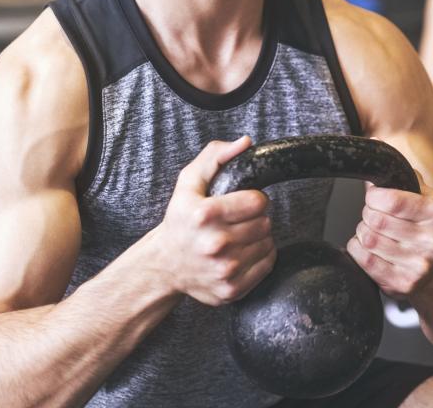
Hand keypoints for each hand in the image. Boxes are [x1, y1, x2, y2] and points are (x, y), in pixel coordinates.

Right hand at [154, 136, 275, 305]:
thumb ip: (216, 156)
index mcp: (204, 215)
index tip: (243, 201)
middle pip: (265, 222)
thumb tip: (246, 143)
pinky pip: (267, 264)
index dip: (254, 198)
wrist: (164, 265)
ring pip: (268, 242)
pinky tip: (242, 252)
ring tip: (238, 235)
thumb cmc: (180, 220)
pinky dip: (260, 256)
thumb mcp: (189, 182)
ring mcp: (224, 270)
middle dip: (255, 218)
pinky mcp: (231, 289)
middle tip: (238, 220)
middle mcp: (215, 244)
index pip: (258, 201)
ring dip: (258, 236)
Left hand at [347, 178, 432, 299]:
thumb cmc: (426, 228)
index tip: (373, 197)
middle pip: (377, 220)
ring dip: (362, 232)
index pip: (393, 201)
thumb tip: (374, 166)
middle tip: (372, 214)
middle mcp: (432, 241)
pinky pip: (365, 260)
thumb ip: (404, 179)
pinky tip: (368, 247)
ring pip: (368, 239)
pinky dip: (358, 249)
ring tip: (372, 231)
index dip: (374, 196)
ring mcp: (418, 266)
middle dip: (367, 213)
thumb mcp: (425, 198)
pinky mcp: (402, 284)